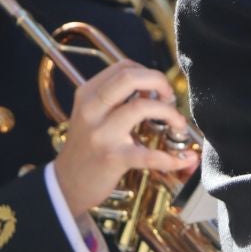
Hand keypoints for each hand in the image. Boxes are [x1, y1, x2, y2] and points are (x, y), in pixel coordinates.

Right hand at [48, 60, 196, 221]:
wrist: (65, 184)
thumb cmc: (86, 147)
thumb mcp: (91, 114)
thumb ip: (116, 97)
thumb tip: (154, 88)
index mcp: (88, 95)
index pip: (124, 67)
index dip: (149, 73)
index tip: (158, 89)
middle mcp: (92, 110)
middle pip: (130, 77)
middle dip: (160, 82)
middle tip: (170, 98)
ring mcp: (102, 134)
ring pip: (142, 107)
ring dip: (171, 113)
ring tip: (178, 125)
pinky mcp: (113, 158)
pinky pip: (149, 154)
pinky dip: (172, 157)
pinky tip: (185, 159)